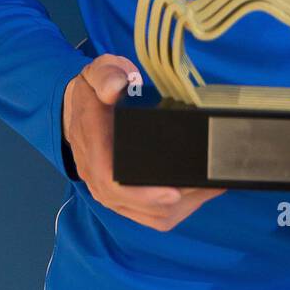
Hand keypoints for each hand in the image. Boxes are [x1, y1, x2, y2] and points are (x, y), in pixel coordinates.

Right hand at [62, 55, 225, 230]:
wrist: (78, 107)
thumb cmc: (94, 91)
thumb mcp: (98, 73)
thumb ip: (106, 77)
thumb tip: (115, 87)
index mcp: (94, 149)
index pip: (113, 183)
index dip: (144, 195)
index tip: (174, 193)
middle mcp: (99, 178)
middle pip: (140, 207)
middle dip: (179, 201)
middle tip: (210, 182)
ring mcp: (111, 191)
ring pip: (150, 216)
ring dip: (184, 207)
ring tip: (212, 186)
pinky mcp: (124, 196)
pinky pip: (151, 214)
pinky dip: (179, 209)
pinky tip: (201, 191)